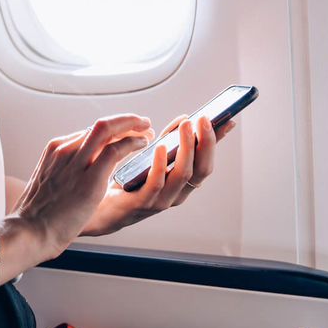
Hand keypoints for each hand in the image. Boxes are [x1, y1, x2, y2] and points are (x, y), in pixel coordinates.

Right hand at [12, 115, 152, 257]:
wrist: (30, 231)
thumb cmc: (39, 215)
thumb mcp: (49, 182)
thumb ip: (65, 171)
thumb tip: (80, 174)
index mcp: (55, 149)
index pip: (90, 131)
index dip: (112, 131)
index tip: (125, 134)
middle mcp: (66, 150)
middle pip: (101, 124)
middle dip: (126, 121)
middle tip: (143, 124)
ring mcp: (77, 162)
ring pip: (109, 129)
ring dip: (133, 127)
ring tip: (147, 133)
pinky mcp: (90, 178)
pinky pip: (115, 150)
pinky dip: (132, 143)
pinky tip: (142, 145)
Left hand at [80, 113, 234, 236]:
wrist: (100, 208)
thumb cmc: (130, 181)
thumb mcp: (154, 157)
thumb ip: (170, 141)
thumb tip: (187, 120)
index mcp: (183, 184)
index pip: (207, 161)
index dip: (218, 142)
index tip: (227, 120)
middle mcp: (178, 194)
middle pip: (202, 169)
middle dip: (206, 143)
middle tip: (204, 119)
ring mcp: (161, 200)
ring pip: (184, 175)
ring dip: (187, 148)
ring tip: (186, 126)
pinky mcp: (142, 203)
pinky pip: (156, 183)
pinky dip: (161, 163)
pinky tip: (159, 146)